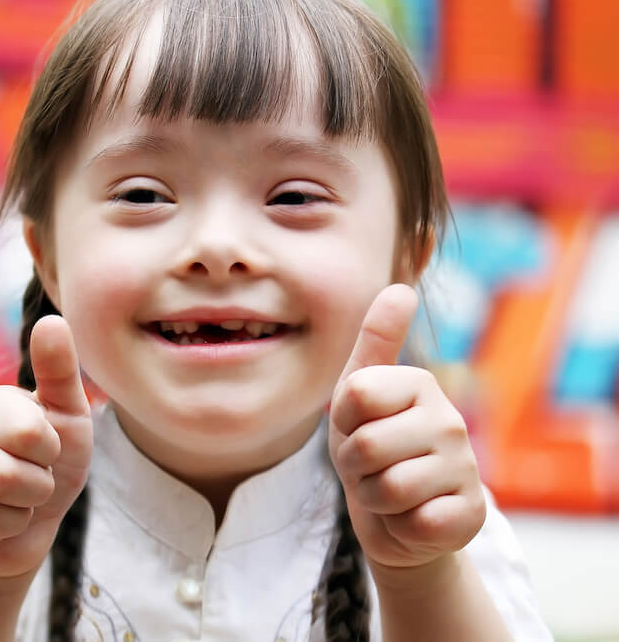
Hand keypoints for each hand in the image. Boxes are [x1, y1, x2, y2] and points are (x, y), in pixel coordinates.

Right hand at [0, 315, 92, 579]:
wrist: (35, 520)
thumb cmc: (55, 460)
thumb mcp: (69, 414)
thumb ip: (60, 369)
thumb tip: (51, 319)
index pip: (28, 438)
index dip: (48, 455)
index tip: (47, 451)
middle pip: (4, 480)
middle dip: (35, 493)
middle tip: (33, 485)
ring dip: (12, 522)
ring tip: (13, 506)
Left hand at [328, 284, 485, 570]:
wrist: (395, 515)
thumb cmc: (371, 448)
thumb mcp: (357, 395)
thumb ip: (375, 342)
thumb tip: (401, 288)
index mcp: (419, 383)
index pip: (355, 395)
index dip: (343, 420)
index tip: (355, 425)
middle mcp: (449, 419)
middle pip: (366, 445)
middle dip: (354, 467)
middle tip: (371, 467)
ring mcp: (466, 467)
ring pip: (388, 488)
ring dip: (374, 498)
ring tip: (389, 491)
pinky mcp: (472, 513)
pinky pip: (415, 523)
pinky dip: (400, 526)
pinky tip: (413, 516)